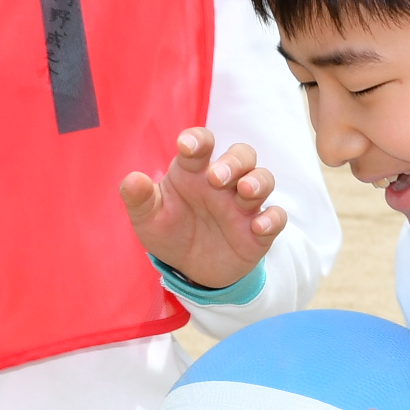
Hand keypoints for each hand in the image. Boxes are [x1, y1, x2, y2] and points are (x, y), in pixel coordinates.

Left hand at [119, 127, 287, 292]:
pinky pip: (276, 217)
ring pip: (263, 179)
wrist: (189, 269)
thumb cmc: (169, 232)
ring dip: (257, 182)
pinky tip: (258, 227)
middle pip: (242, 155)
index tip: (186, 146)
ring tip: (244, 192)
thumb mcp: (148, 218)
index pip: (201, 143)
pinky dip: (272, 219)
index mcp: (194, 171)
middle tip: (216, 178)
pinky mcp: (259, 231)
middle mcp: (223, 183)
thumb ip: (140, 198)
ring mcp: (244, 205)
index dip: (197, 140)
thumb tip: (132, 180)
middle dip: (233, 162)